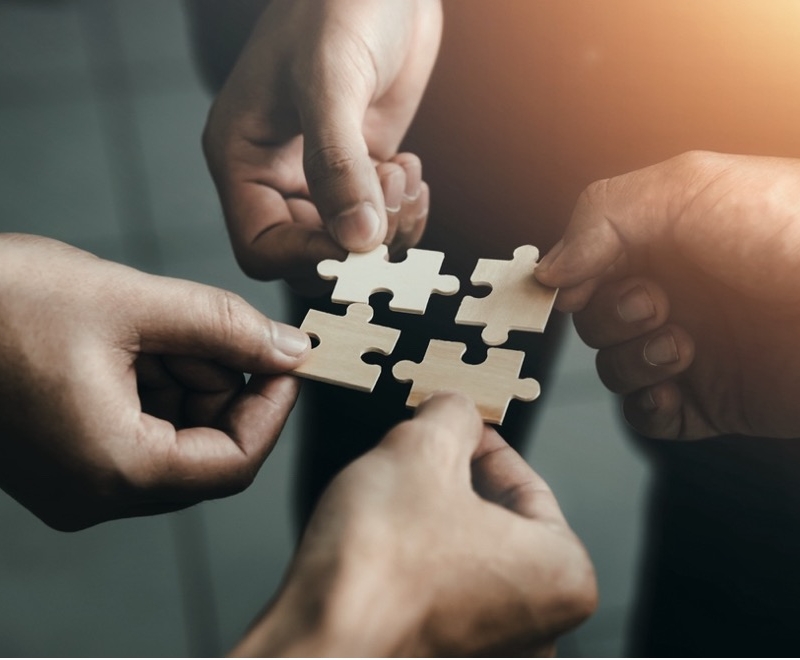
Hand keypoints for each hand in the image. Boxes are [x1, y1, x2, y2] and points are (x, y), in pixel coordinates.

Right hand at [0, 234, 309, 529]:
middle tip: (208, 328)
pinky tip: (130, 340)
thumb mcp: (130, 302)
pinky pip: (138, 428)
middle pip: (207, 450)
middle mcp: (96, 492)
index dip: (272, 408)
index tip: (287, 359)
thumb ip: (224, 328)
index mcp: (114, 470)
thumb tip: (290, 348)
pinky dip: (154, 382)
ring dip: (186, 377)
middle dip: (223, 383)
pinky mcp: (65, 456)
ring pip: (176, 436)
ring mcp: (77, 479)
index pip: (235, 463)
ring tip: (152, 326)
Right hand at [203, 0, 440, 291]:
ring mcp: (322, 174)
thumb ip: (338, 164)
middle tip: (388, 200)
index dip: (309, 257)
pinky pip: (381, 219)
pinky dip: (403, 210)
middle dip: (357, 242)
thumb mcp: (328, 80)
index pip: (261, 247)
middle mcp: (278, 175)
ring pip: (351, 242)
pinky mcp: (362, 167)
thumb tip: (358, 240)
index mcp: (243, 159)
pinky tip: (409, 171)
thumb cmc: (334, 5)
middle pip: (311, 252)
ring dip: (388, 226)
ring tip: (401, 173)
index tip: (357, 243)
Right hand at [233, 393, 596, 656]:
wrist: (316, 642)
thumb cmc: (377, 566)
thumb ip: (452, 414)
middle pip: (498, 521)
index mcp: (562, 575)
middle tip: (418, 452)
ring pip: (467, 554)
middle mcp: (540, 626)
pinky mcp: (449, 656)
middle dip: (454, 479)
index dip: (482, 442)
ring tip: (394, 496)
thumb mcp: (420, 450)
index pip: (526, 483)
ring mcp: (494, 649)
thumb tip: (456, 407)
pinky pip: (443, 590)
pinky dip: (418, 560)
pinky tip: (383, 544)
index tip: (456, 425)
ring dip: (433, 517)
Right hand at [535, 151, 799, 439]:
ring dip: (633, 361)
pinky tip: (674, 393)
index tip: (569, 288)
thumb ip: (602, 215)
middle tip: (657, 303)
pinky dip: (647, 410)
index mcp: (667, 240)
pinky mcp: (712, 402)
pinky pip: (647, 417)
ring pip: (614, 368)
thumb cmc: (791, 234)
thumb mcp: (688, 188)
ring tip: (683, 345)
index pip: (588, 263)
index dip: (570, 279)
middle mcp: (678, 294)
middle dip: (612, 317)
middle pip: (595, 320)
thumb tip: (548, 270)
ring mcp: (694, 350)